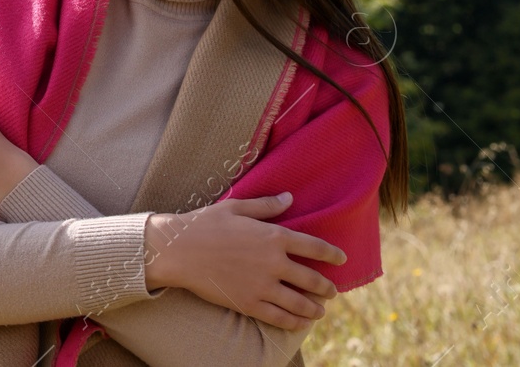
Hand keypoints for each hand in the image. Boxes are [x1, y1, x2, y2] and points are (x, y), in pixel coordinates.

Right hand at [143, 192, 345, 329]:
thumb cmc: (204, 224)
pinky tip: (300, 323)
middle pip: (312, 279)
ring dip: (315, 308)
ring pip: (300, 303)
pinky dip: (295, 322)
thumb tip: (290, 197)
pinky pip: (280, 317)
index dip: (332, 254)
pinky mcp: (249, 303)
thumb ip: (266, 205)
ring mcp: (262, 286)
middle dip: (326, 287)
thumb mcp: (235, 207)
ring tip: (320, 310)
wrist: (177, 250)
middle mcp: (274, 263)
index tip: (341, 259)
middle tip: (332, 291)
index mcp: (273, 236)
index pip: (314, 247)